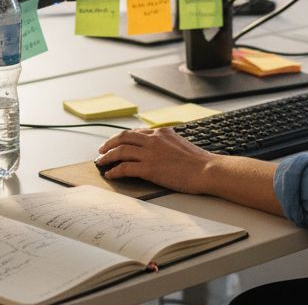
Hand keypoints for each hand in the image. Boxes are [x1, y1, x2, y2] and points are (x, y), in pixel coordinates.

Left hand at [97, 127, 217, 193]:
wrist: (206, 170)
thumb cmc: (198, 161)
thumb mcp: (181, 144)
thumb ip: (168, 143)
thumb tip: (161, 149)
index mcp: (161, 132)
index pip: (136, 132)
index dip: (123, 138)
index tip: (117, 143)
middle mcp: (153, 139)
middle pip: (123, 137)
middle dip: (109, 143)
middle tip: (102, 150)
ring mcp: (150, 153)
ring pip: (120, 151)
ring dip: (107, 156)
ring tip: (101, 162)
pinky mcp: (149, 168)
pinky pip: (125, 168)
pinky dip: (115, 171)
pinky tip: (110, 174)